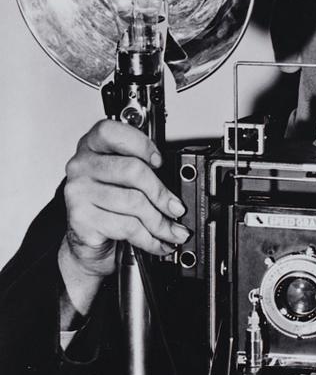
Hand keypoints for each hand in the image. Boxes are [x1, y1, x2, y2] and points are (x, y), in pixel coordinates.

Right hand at [61, 119, 188, 282]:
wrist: (87, 242)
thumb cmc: (109, 206)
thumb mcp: (124, 183)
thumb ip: (143, 173)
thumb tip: (175, 193)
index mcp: (92, 147)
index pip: (113, 132)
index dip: (142, 144)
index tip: (160, 162)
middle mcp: (81, 165)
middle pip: (132, 170)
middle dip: (162, 194)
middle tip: (177, 209)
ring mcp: (78, 192)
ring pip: (133, 202)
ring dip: (160, 222)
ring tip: (173, 232)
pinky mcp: (81, 218)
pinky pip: (126, 226)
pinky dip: (149, 239)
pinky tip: (157, 242)